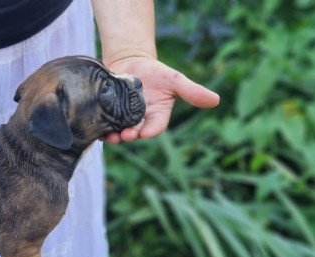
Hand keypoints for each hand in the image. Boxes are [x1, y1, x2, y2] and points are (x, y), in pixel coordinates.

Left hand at [103, 56, 219, 142]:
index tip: (145, 133)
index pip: (155, 127)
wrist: (130, 62)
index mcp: (157, 116)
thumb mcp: (175, 80)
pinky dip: (101, 127)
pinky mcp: (107, 113)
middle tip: (125, 135)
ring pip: (118, 131)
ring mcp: (122, 118)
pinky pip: (104, 124)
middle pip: (136, 132)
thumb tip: (216, 100)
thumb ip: (192, 91)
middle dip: (130, 135)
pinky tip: (98, 128)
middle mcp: (140, 121)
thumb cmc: (156, 72)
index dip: (151, 131)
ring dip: (114, 136)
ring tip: (111, 136)